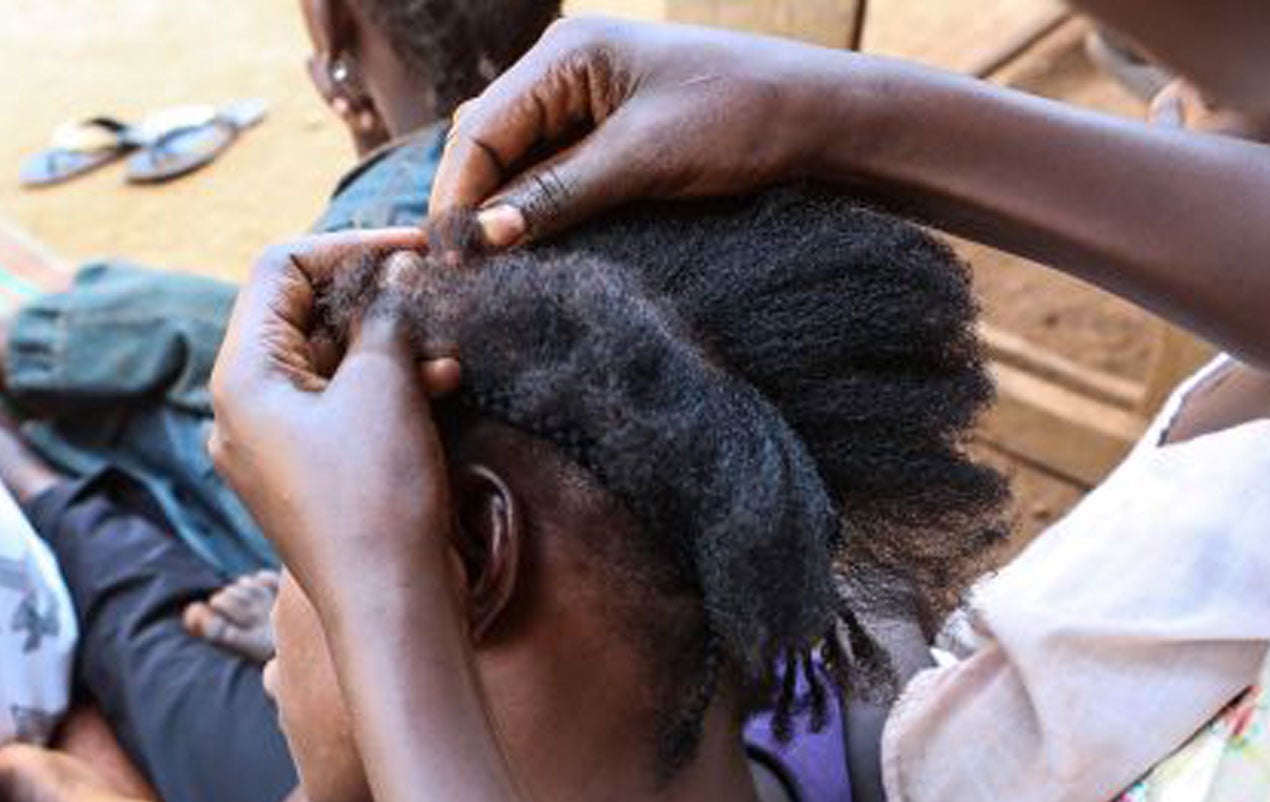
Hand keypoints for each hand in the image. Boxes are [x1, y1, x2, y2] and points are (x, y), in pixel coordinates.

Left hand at [207, 231, 461, 626]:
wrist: (390, 607)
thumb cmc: (376, 498)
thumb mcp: (384, 385)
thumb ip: (385, 314)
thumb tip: (396, 269)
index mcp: (241, 379)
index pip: (280, 272)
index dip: (349, 247)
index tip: (414, 248)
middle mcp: (244, 411)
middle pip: (301, 316)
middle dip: (371, 297)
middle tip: (433, 287)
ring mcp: (274, 447)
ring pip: (328, 364)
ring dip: (387, 344)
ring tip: (444, 349)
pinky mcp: (310, 476)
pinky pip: (341, 409)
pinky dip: (386, 388)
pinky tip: (439, 384)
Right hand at [430, 18, 862, 244]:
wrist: (819, 121)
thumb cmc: (740, 118)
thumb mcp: (643, 160)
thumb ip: (558, 196)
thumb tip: (485, 238)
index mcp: (565, 55)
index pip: (478, 131)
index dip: (457, 197)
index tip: (450, 261)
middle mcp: (564, 72)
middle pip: (488, 148)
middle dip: (472, 207)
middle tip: (462, 278)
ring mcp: (585, 104)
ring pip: (516, 168)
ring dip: (503, 217)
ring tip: (490, 274)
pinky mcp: (607, 137)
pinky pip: (551, 178)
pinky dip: (537, 214)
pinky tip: (530, 252)